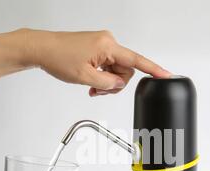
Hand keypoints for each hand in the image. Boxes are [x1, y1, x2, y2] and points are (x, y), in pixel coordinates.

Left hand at [24, 29, 171, 95]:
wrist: (41, 49)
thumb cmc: (57, 58)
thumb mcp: (85, 78)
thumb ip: (107, 84)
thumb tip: (119, 84)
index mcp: (108, 46)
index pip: (136, 61)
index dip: (154, 70)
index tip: (167, 76)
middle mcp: (108, 42)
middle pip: (124, 70)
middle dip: (114, 84)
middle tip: (97, 90)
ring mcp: (102, 44)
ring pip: (115, 70)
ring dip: (106, 82)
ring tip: (90, 86)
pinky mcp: (96, 48)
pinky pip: (107, 65)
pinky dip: (101, 76)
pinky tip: (90, 81)